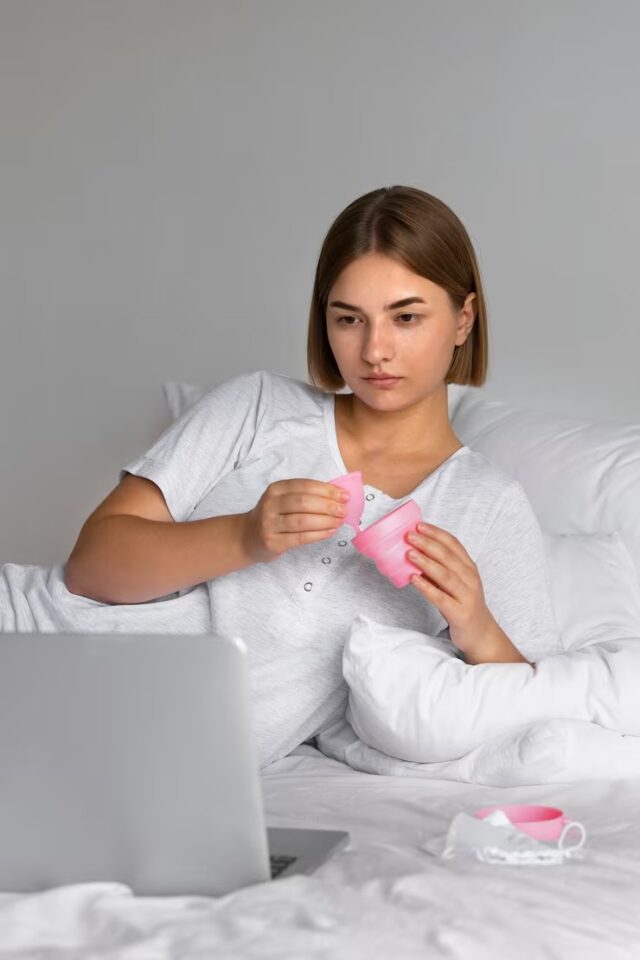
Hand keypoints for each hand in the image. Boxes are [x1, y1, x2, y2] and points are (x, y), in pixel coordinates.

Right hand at [241, 478, 348, 564]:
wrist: (248, 537)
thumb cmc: (274, 517)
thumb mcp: (283, 500)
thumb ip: (306, 495)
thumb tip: (338, 495)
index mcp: (275, 489)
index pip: (304, 485)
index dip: (327, 490)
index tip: (344, 495)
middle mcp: (270, 504)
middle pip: (304, 502)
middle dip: (328, 506)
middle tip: (344, 510)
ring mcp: (269, 524)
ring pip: (302, 520)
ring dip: (325, 521)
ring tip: (339, 522)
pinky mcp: (273, 541)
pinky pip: (300, 537)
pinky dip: (319, 534)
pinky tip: (330, 532)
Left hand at [404, 521, 492, 655]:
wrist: (481, 634)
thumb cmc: (462, 604)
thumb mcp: (453, 584)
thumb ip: (437, 570)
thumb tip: (412, 554)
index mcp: (469, 568)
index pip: (454, 544)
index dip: (436, 533)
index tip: (419, 525)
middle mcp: (470, 579)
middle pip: (449, 557)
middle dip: (428, 544)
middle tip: (410, 535)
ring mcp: (467, 596)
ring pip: (446, 575)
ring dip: (426, 562)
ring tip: (409, 553)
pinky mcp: (460, 613)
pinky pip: (441, 598)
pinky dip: (427, 587)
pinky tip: (414, 580)